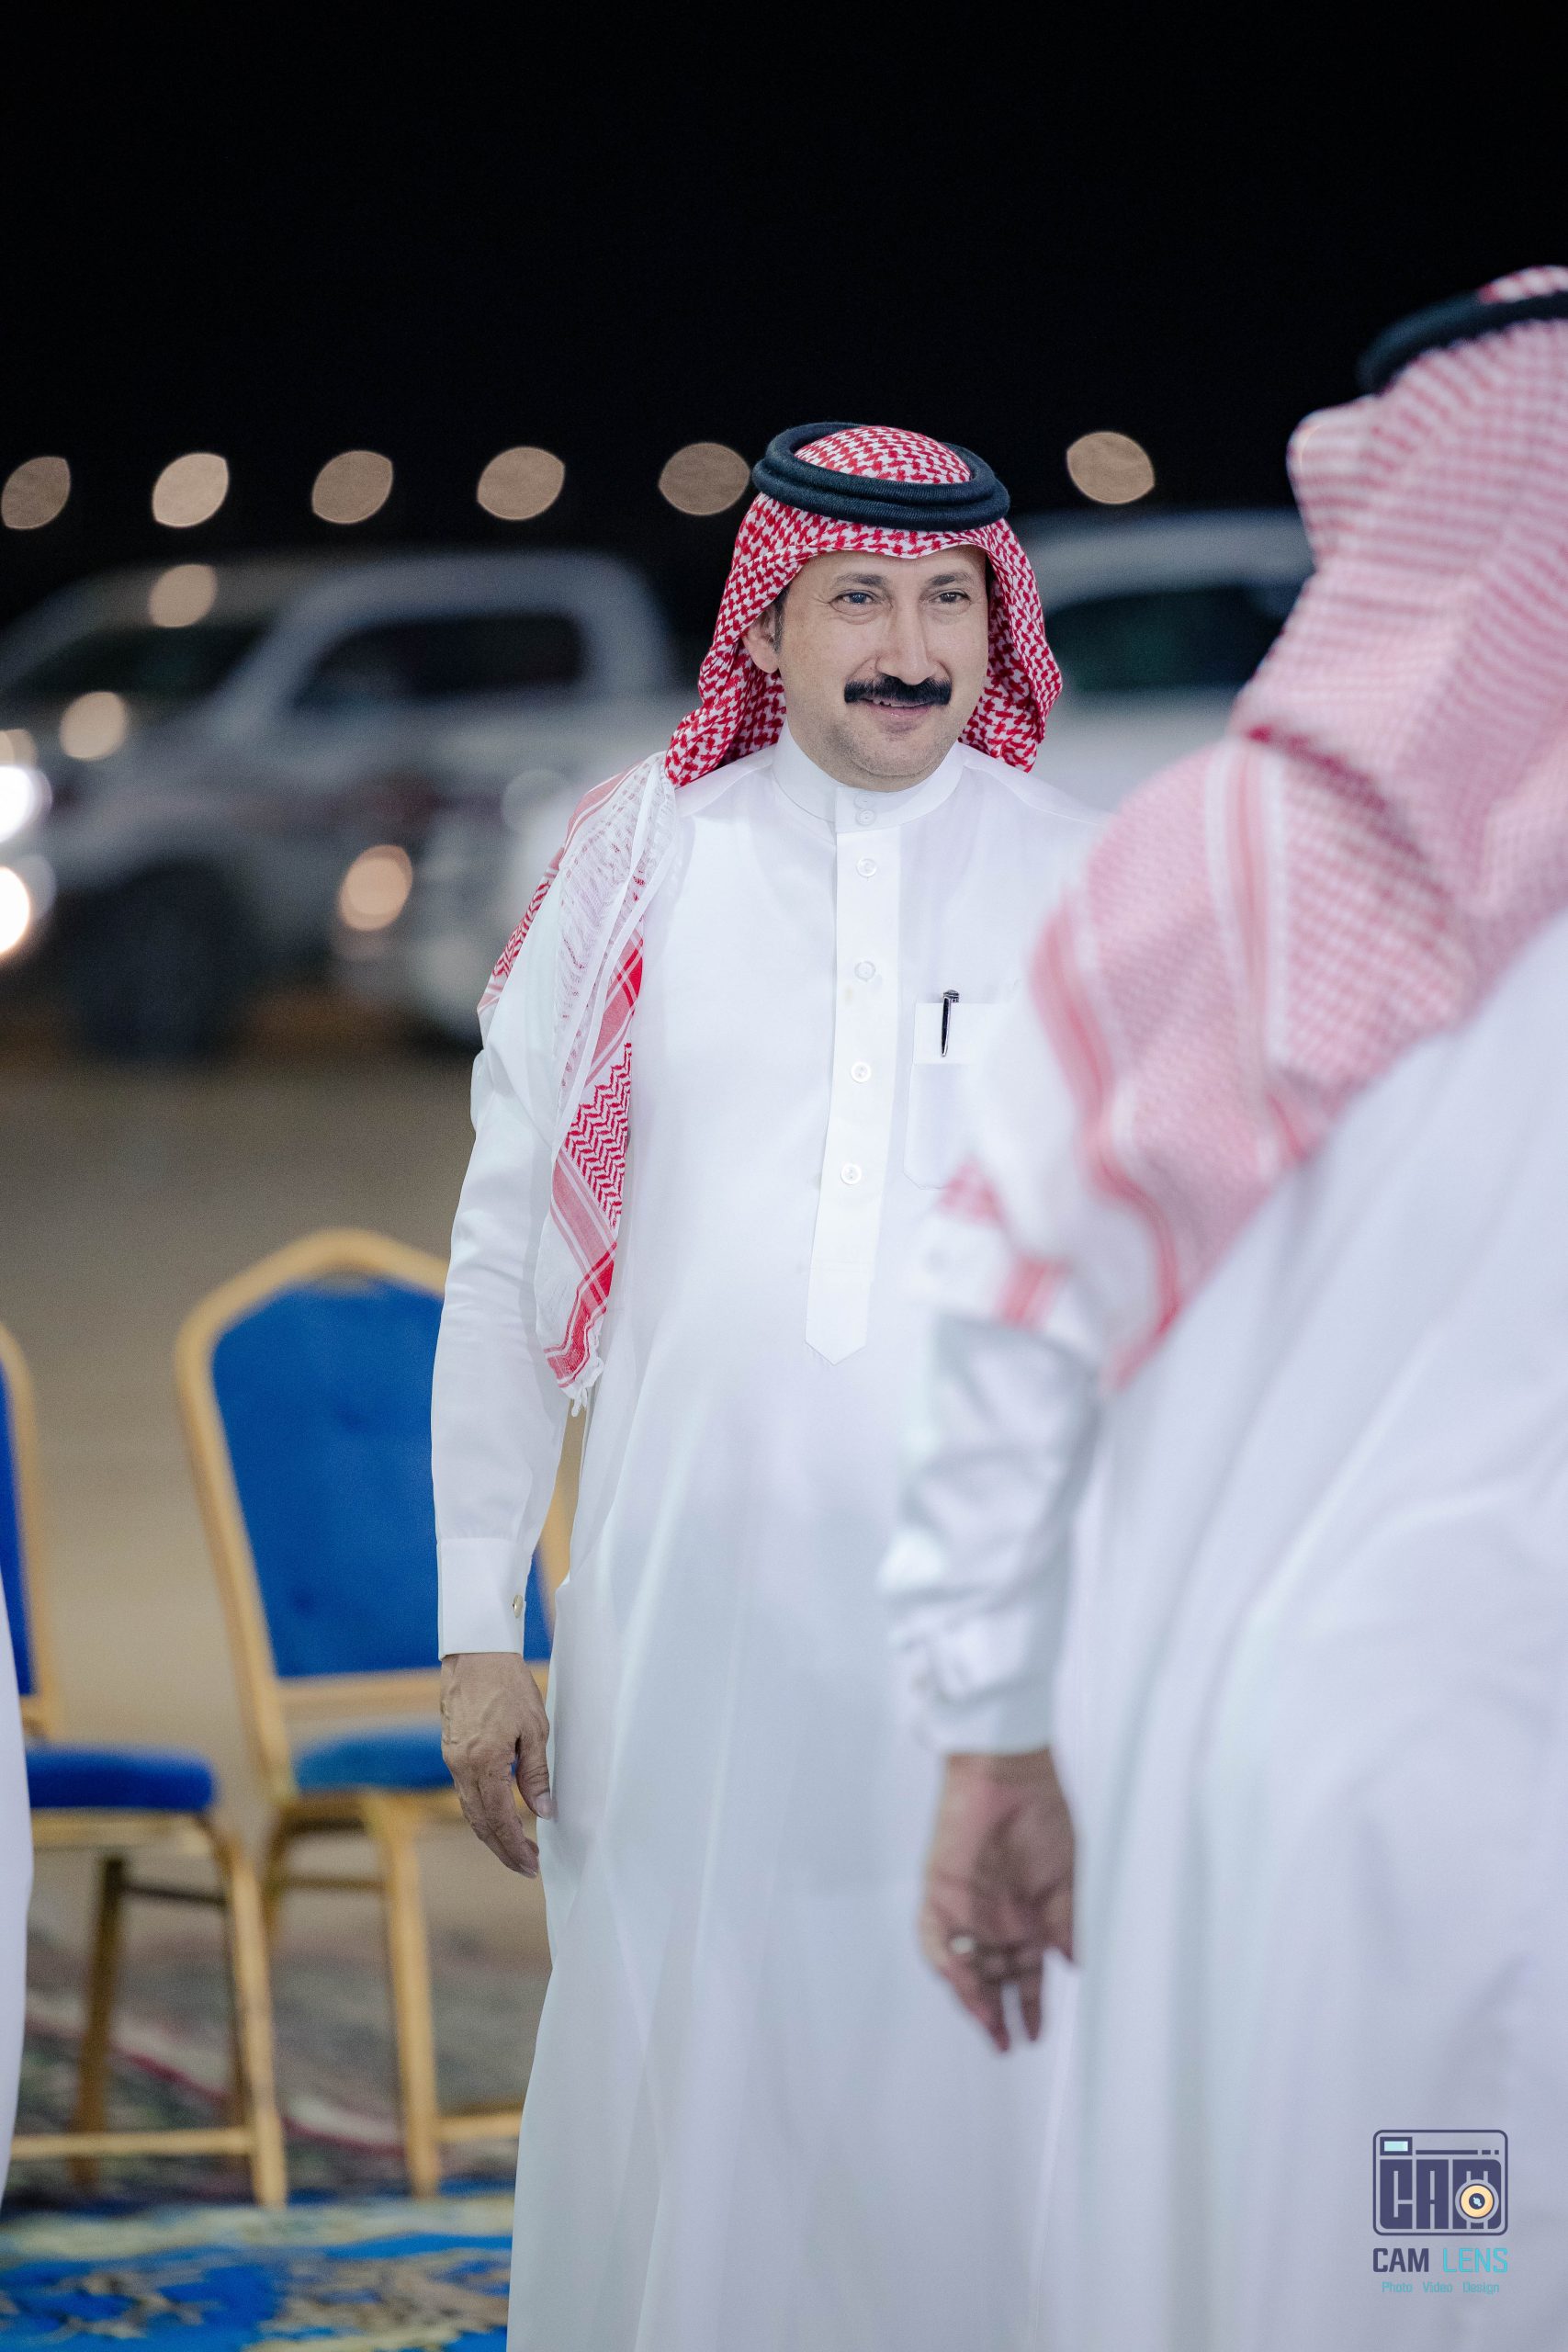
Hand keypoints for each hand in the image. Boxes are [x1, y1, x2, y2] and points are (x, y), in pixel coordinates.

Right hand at [440, 1651, 553, 1874]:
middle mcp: (462, 1767)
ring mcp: (452, 1760)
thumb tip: (543, 1812)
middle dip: (503, 1849)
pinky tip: (498, 1817)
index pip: (499, 1820)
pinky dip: (481, 1812)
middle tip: (525, 1866)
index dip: (515, 1847)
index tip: (531, 1865)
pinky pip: (465, 1792)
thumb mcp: (534, 1729)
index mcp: (484, 1763)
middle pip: (480, 1822)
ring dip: (491, 1834)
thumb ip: (535, 1774)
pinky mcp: (451, 1751)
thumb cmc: (508, 1684)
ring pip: (470, 1810)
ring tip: (515, 1849)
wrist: (475, 1653)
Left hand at [919, 1747, 1074, 2052]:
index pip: (1024, 1974)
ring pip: (963, 1965)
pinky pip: (933, 1934)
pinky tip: (960, 1980)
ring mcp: (966, 1907)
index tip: (1035, 2034)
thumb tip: (1075, 1966)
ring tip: (988, 2023)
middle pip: (991, 1979)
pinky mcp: (939, 1889)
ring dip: (972, 1995)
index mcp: (1028, 1919)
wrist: (1011, 1773)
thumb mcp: (1066, 1878)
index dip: (1030, 2006)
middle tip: (1005, 2044)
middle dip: (997, 2013)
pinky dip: (945, 1959)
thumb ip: (1067, 1923)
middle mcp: (995, 1919)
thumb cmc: (1043, 1815)